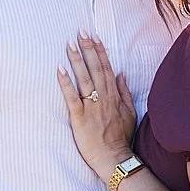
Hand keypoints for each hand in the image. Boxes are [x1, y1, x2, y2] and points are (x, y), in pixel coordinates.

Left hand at [58, 32, 136, 180]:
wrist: (115, 159)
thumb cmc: (121, 137)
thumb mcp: (130, 112)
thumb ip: (125, 91)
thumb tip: (121, 73)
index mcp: (114, 96)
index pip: (107, 68)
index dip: (100, 51)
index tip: (94, 36)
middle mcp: (104, 98)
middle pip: (96, 68)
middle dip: (88, 49)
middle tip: (80, 32)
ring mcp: (92, 107)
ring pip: (84, 79)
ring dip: (77, 60)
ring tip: (70, 44)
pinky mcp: (80, 118)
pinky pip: (72, 97)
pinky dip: (66, 83)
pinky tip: (59, 70)